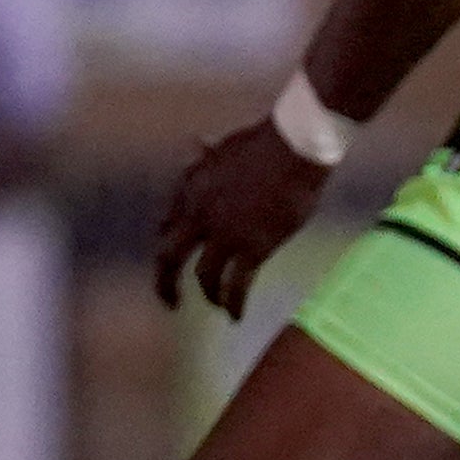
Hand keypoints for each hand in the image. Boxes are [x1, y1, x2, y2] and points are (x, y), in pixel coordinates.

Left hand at [150, 119, 331, 317]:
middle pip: (169, 257)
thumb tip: (196, 143)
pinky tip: (236, 316)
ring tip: (216, 306)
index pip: (167, 224)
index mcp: (189, 189)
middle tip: (169, 300)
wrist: (294, 147)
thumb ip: (206, 154)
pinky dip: (234, 303)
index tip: (173, 258)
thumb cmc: (264, 142)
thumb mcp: (224, 146)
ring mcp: (225, 234)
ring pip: (203, 275)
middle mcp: (199, 215)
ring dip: (208, 294)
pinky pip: (237, 284)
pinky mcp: (254, 247)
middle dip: (166, 282)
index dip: (168, 243)